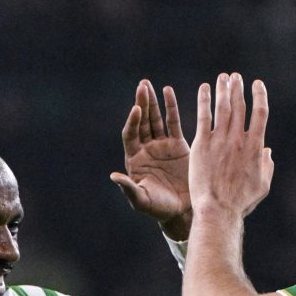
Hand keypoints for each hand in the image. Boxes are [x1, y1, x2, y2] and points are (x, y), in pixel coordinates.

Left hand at [112, 80, 192, 240]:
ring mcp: (162, 145)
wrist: (182, 210)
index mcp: (135, 159)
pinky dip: (170, 107)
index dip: (133, 122)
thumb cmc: (158, 208)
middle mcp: (146, 149)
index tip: (136, 110)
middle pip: (142, 121)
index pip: (131, 135)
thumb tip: (114, 176)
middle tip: (142, 86)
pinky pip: (173, 122)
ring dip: (152, 102)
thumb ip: (129, 188)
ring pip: (155, 119)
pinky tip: (168, 91)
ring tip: (148, 85)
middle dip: (141, 104)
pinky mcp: (178, 145)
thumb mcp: (142, 200)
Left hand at [188, 73, 274, 219]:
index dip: (260, 95)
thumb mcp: (262, 186)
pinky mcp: (202, 145)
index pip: (260, 113)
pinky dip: (204, 100)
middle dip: (238, 88)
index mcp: (255, 147)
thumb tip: (268, 152)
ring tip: (223, 78)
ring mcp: (220, 140)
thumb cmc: (241, 202)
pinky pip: (203, 116)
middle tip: (236, 77)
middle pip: (240, 106)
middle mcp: (238, 139)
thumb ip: (267, 166)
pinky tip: (204, 88)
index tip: (258, 85)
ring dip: (223, 90)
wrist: (218, 210)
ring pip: (223, 108)